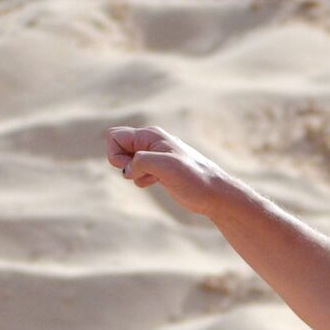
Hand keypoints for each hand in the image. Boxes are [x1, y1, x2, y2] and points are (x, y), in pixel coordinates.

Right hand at [105, 125, 234, 216]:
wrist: (214, 194)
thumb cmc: (194, 178)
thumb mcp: (166, 166)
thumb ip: (140, 161)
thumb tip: (127, 169)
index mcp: (151, 135)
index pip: (114, 136)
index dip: (115, 154)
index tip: (133, 165)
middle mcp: (151, 142)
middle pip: (118, 148)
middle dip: (123, 164)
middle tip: (142, 172)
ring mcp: (156, 156)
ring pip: (126, 162)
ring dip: (133, 174)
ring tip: (154, 178)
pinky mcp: (159, 170)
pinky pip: (136, 172)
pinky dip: (140, 180)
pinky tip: (157, 182)